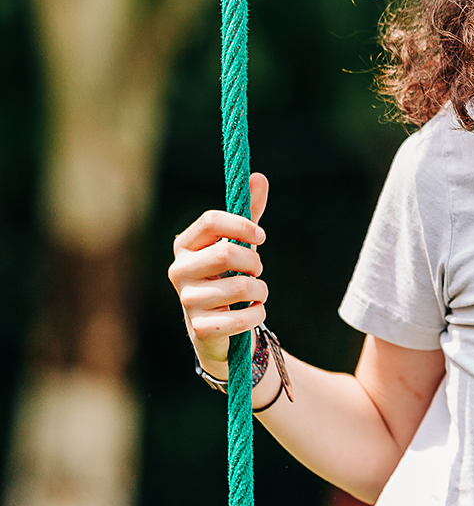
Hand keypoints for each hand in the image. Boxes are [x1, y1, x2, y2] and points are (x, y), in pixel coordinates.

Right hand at [168, 172, 269, 375]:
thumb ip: (248, 213)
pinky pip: (241, 317)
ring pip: (240, 286)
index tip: (260, 236)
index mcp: (185, 245)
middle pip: (226, 253)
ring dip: (261, 290)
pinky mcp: (199, 329)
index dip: (242, 225)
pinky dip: (257, 314)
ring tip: (257, 293)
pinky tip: (253, 313)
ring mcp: (186, 301)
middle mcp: (179, 271)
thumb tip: (259, 177)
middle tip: (257, 270)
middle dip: (254, 262)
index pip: (210, 220)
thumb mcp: (238, 243)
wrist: (216, 328)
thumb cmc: (227, 276)